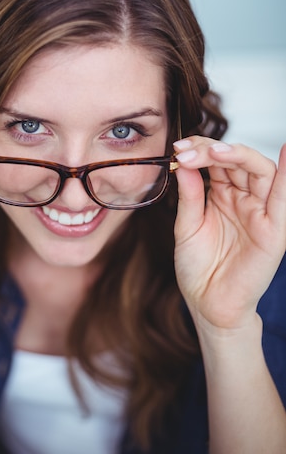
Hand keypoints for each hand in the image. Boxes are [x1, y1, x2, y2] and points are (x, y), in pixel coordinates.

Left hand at [172, 137, 285, 330]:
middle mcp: (245, 199)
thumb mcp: (187, 225)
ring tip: (216, 151)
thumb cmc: (198, 267)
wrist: (207, 304)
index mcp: (224, 194)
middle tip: (190, 151)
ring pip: (261, 171)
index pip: (219, 161)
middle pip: (239, 161)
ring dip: (239, 155)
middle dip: (214, 150)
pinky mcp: (275, 231)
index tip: (179, 149)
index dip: (201, 149)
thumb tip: (185, 161)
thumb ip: (190, 195)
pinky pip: (284, 199)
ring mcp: (261, 213)